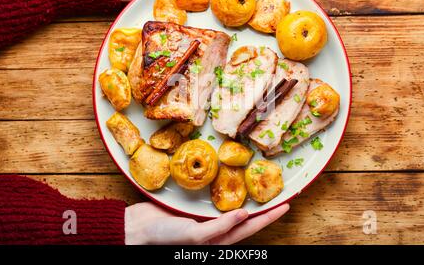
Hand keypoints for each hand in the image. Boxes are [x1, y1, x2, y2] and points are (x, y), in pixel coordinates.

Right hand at [124, 202, 288, 244]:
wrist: (138, 228)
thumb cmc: (165, 237)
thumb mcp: (195, 235)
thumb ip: (220, 227)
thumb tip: (245, 215)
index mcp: (218, 240)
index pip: (250, 228)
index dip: (268, 217)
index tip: (285, 206)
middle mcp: (215, 230)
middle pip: (246, 219)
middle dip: (263, 209)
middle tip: (279, 195)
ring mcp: (205, 218)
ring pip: (233, 208)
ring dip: (247, 198)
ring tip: (260, 188)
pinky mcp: (195, 208)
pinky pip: (216, 200)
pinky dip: (227, 192)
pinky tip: (231, 183)